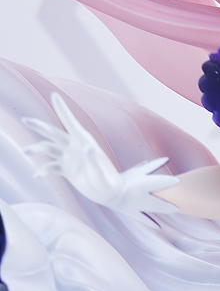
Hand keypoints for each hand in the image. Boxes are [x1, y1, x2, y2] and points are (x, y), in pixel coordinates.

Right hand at [23, 94, 171, 219]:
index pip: (72, 124)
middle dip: (41, 128)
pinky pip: (53, 168)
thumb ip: (99, 162)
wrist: (121, 194)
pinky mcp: (69, 171)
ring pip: (50, 150)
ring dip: (37, 150)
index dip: (63, 110)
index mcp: (87, 144)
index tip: (55, 96)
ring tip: (26, 150)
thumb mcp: (111, 175)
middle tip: (27, 120)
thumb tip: (86, 150)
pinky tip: (37, 174)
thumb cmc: (121, 183)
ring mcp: (71, 159)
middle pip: (55, 135)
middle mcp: (76, 149)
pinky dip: (44, 170)